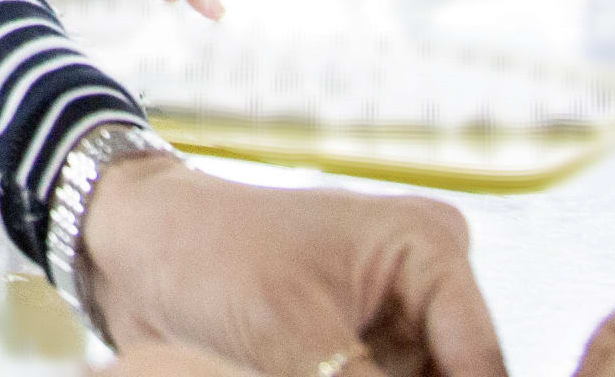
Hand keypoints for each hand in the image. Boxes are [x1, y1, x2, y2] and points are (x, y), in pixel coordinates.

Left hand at [85, 153, 505, 375]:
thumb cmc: (202, 253)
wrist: (133, 250)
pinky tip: (290, 371)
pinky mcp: (363, 355)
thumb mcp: (288, 334)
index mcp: (430, 249)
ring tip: (298, 364)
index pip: (480, 365)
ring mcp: (397, 323)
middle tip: (320, 371)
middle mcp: (427, 284)